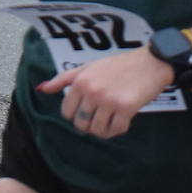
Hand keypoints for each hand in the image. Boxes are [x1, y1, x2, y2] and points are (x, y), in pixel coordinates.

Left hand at [35, 48, 175, 138]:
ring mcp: (108, 100)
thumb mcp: (88, 67)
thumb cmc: (118, 65)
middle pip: (81, 124)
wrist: (150, 62)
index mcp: (80, 81)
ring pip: (97, 130)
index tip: (87, 111)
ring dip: (104, 129)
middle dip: (89, 124)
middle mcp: (92, 90)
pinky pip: (116, 130)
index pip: (67, 112)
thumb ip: (64, 79)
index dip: (76, 115)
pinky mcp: (126, 108)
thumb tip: (41, 89)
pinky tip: (122, 120)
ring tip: (110, 119)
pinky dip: (117, 129)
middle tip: (100, 117)